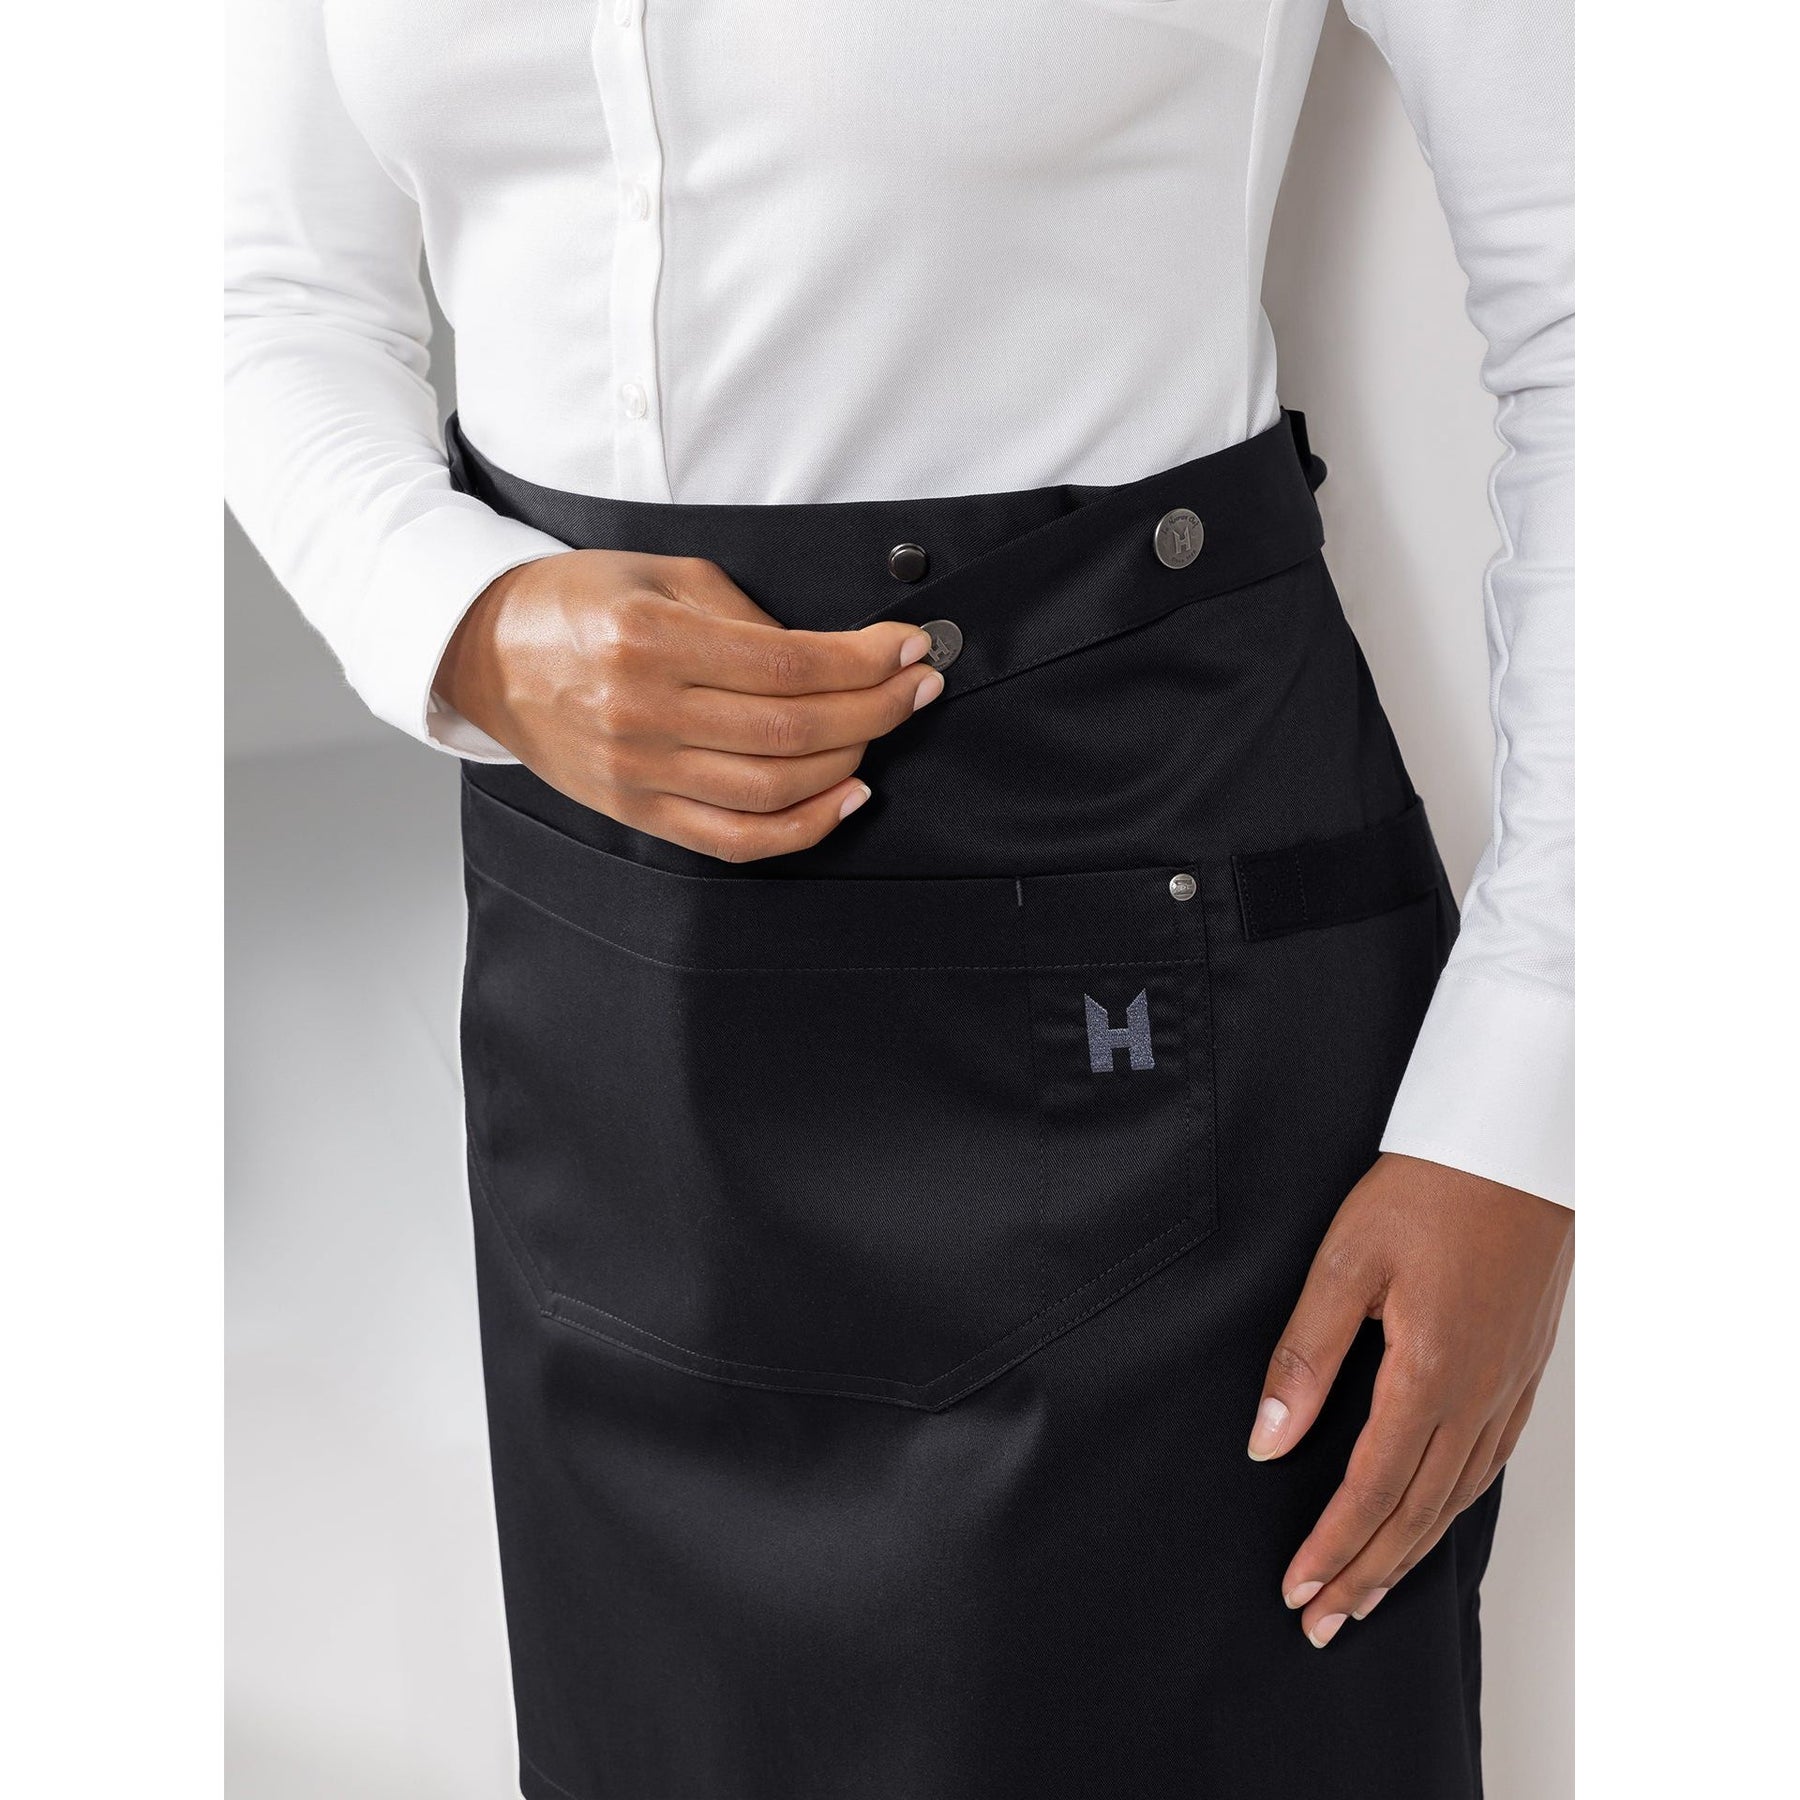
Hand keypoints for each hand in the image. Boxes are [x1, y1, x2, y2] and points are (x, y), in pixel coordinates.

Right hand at [434, 550, 942, 860]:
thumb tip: (833, 657)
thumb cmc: (577, 602)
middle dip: (875, 708)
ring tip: (883, 728)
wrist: (487, 652)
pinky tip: (847, 797)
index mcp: (649, 639)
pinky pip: (736, 840)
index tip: (910, 647)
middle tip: (918, 686)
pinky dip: (803, 827)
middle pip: (791, 729)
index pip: (787, 663)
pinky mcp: (639, 812)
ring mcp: (640, 773)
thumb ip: (748, 616)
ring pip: (773, 788)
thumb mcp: (663, 575)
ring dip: (849, 761)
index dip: (864, 659)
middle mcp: (643, 713)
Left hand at [1248, 1152, 1572, 1646]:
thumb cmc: (1427, 1190)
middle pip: (1417, 1513)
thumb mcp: (1343, 1262)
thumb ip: (1305, 1354)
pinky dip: (1454, 1508)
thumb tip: (1268, 1439)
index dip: (1332, 1546)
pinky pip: (1489, 1462)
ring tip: (1368, 1594)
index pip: (1373, 1488)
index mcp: (1429, 1372)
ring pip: (1457, 1497)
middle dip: (1366, 1575)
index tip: (1296, 1588)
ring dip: (1408, 1553)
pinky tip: (1433, 1519)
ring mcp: (1507, 1385)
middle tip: (1323, 1622)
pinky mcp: (1521, 1368)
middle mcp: (1477, 1393)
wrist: (1513, 1145)